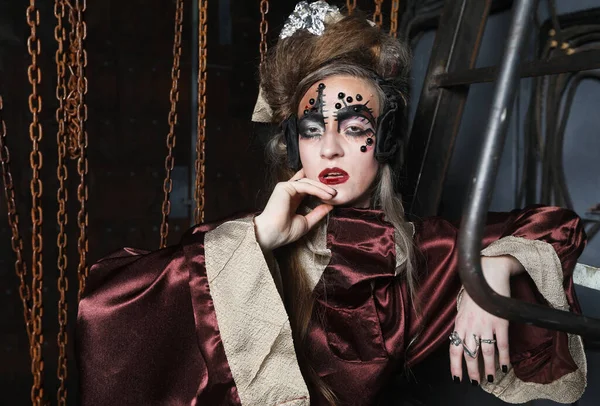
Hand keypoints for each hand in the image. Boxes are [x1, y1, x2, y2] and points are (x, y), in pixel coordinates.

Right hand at [254, 169, 336, 250]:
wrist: (273, 235)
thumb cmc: (285, 232)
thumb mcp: (307, 222)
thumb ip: (318, 213)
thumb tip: (331, 206)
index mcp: (293, 198)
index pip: (308, 187)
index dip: (321, 187)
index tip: (334, 192)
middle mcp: (289, 191)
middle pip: (310, 182)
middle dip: (324, 186)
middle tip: (337, 192)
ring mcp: (286, 187)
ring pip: (308, 183)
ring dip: (323, 188)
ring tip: (334, 194)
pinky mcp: (284, 187)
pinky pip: (305, 186)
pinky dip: (317, 190)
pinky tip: (327, 195)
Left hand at [450, 256, 519, 384]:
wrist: (488, 273)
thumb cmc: (475, 290)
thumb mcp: (462, 307)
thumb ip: (462, 324)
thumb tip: (461, 338)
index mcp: (459, 323)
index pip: (454, 349)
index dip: (455, 366)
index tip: (456, 378)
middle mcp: (470, 326)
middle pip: (469, 355)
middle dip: (472, 371)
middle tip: (475, 382)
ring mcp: (485, 325)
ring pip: (485, 353)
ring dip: (488, 368)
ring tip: (490, 379)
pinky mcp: (500, 322)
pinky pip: (502, 345)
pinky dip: (504, 358)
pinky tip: (506, 367)